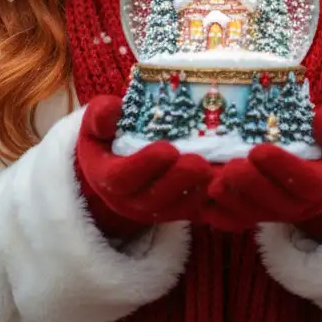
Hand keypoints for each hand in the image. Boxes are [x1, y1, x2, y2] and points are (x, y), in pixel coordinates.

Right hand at [75, 95, 213, 239]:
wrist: (114, 164)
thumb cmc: (108, 136)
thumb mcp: (97, 122)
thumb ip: (101, 115)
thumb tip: (112, 109)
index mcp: (106, 176)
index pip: (121, 178)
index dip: (144, 166)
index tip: (167, 150)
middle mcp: (128, 200)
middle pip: (153, 199)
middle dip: (178, 182)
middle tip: (200, 164)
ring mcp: (152, 209)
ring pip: (175, 209)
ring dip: (196, 193)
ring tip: (215, 172)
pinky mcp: (174, 211)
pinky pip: (191, 213)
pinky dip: (208, 201)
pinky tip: (224, 181)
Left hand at [201, 103, 321, 240]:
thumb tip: (320, 125)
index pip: (306, 181)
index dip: (283, 168)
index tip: (260, 150)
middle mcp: (303, 204)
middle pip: (277, 202)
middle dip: (251, 186)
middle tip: (231, 168)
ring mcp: (281, 212)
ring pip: (257, 213)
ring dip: (234, 201)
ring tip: (213, 182)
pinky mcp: (262, 214)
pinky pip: (243, 222)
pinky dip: (223, 218)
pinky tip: (205, 207)